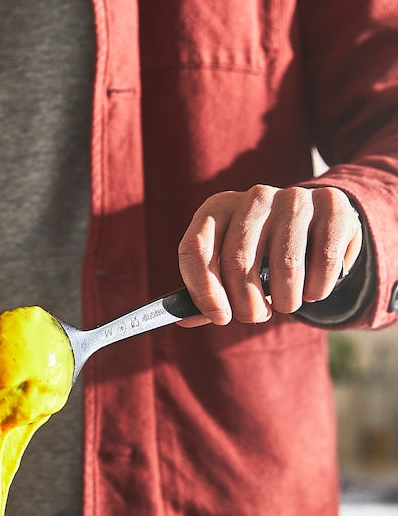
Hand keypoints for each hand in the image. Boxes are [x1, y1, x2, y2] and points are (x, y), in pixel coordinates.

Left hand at [177, 185, 362, 325]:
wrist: (316, 222)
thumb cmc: (262, 253)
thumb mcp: (228, 266)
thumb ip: (206, 292)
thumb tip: (184, 318)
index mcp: (216, 209)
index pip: (195, 248)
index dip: (204, 289)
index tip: (220, 317)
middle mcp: (252, 197)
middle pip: (237, 260)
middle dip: (246, 303)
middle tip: (254, 316)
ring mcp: (292, 197)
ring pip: (284, 264)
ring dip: (285, 300)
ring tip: (285, 305)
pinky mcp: (331, 204)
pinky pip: (325, 258)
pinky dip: (317, 287)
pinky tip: (313, 292)